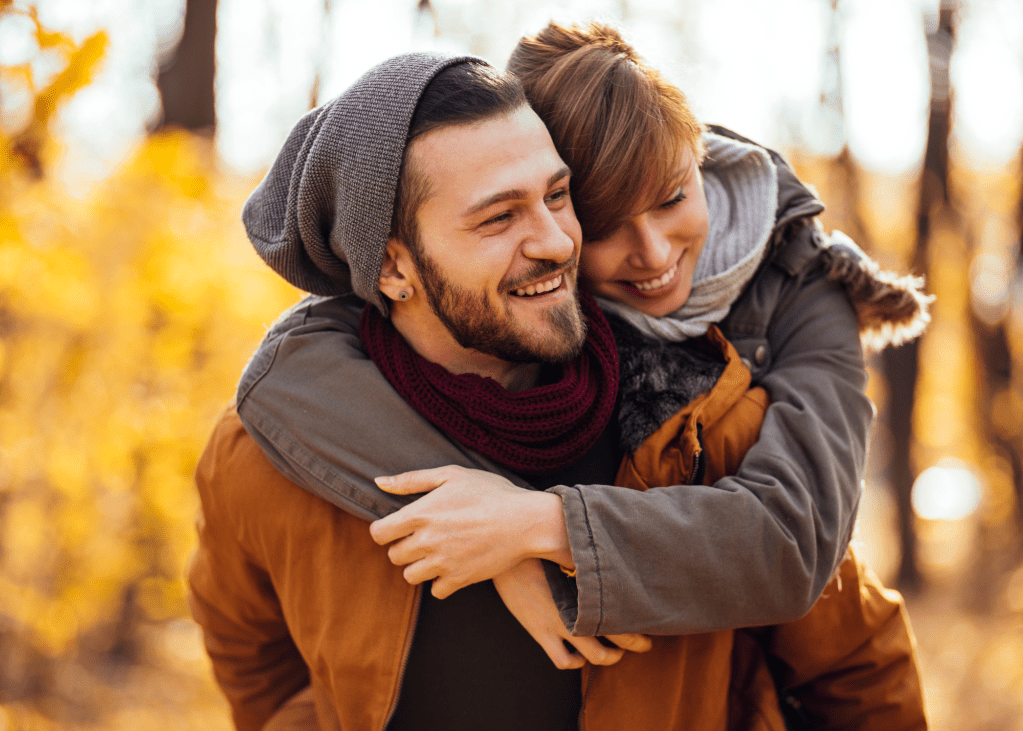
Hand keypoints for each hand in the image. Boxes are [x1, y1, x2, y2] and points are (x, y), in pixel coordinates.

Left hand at [369, 466, 571, 597]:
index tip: (399, 527)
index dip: (385, 530)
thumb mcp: (451, 475)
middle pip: (394, 556)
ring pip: (410, 576)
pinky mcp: (459, 580)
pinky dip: (441, 582)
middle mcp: (426, 541)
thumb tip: (378, 482)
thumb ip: (411, 480)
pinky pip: (436, 590)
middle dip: (404, 547)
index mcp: (420, 514)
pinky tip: (453, 565)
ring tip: (438, 552)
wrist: (526, 521)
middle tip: (425, 537)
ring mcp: (442, 563)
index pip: (379, 533)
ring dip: (419, 566)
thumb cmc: (490, 492)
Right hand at [493, 559, 650, 668]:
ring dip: (609, 657)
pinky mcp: (540, 632)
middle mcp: (578, 612)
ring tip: (615, 653)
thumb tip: (616, 552)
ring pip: (594, 656)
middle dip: (635, 644)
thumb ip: (596, 560)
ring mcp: (559, 625)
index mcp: (589, 591)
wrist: (508, 553)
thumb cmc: (541, 545)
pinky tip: (578, 655)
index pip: (625, 616)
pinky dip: (574, 662)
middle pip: (619, 640)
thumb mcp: (573, 550)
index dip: (641, 626)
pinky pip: (563, 660)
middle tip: (643, 643)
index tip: (651, 624)